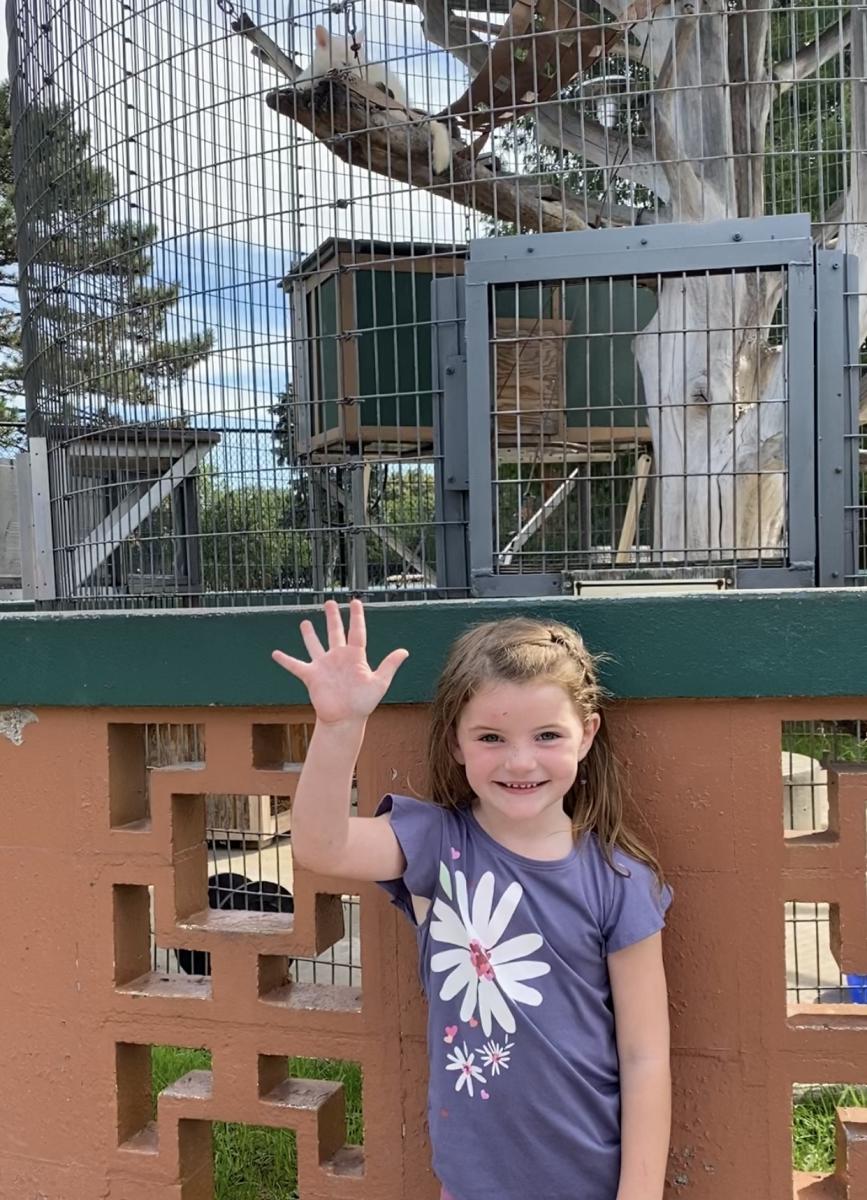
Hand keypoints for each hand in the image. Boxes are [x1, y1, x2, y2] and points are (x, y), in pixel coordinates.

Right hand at [272, 598, 408, 726]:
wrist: (345, 720)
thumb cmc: (363, 703)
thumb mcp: (379, 683)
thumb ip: (389, 666)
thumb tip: (404, 651)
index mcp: (355, 656)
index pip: (357, 631)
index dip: (356, 616)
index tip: (355, 601)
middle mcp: (338, 657)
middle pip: (335, 632)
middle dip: (332, 617)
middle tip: (329, 602)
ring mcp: (324, 666)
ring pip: (315, 645)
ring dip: (310, 634)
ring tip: (305, 622)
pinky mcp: (311, 676)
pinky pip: (295, 665)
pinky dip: (285, 660)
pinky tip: (275, 653)